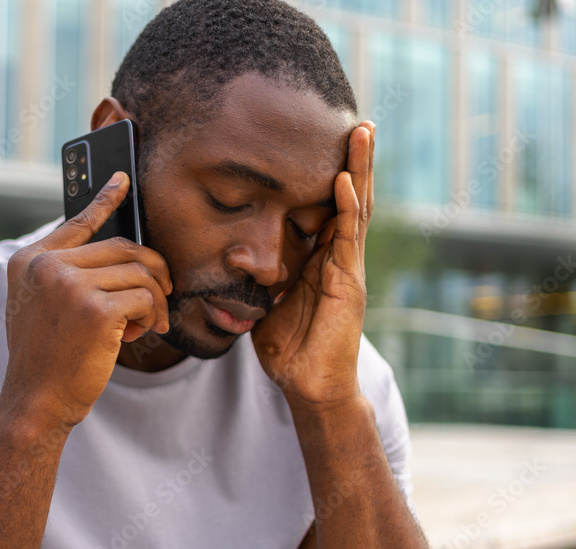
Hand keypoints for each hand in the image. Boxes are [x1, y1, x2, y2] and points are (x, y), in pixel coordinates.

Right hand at [0, 172, 171, 430]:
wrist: (35, 402)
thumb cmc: (45, 359)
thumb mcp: (39, 308)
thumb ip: (65, 276)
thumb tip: (123, 256)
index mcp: (28, 261)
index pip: (76, 223)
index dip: (104, 199)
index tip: (122, 180)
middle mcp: (44, 265)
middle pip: (123, 247)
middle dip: (152, 273)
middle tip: (165, 296)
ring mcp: (68, 284)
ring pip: (139, 273)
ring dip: (154, 301)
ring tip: (147, 325)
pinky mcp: (94, 308)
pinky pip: (145, 298)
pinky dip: (152, 317)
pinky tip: (139, 334)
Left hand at [250, 121, 374, 406]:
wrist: (308, 385)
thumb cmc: (288, 348)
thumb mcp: (266, 302)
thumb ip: (257, 278)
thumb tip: (229, 263)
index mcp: (321, 259)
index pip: (328, 207)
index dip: (331, 174)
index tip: (328, 141)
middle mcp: (339, 258)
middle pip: (350, 199)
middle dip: (355, 160)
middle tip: (358, 122)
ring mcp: (347, 268)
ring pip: (356, 208)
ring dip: (359, 169)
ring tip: (361, 132)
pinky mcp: (348, 283)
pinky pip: (347, 238)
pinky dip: (346, 207)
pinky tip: (343, 180)